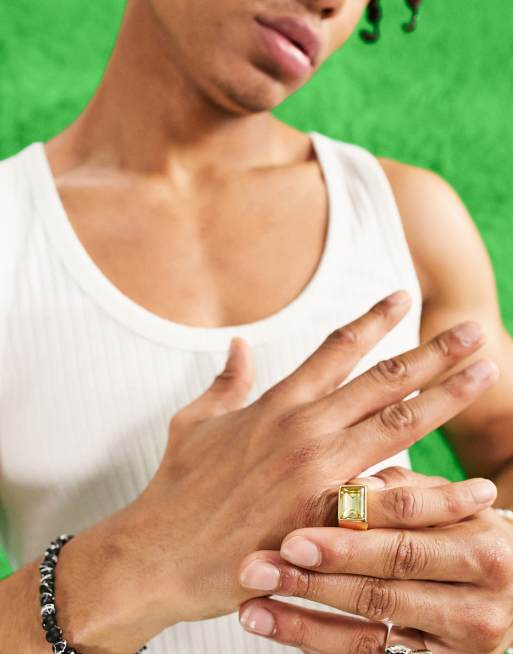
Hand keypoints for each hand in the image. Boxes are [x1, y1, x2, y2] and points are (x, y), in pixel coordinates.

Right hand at [115, 291, 496, 633]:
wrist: (159, 553)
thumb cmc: (176, 487)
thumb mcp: (195, 422)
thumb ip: (225, 381)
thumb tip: (237, 346)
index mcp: (276, 403)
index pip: (336, 348)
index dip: (374, 319)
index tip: (403, 297)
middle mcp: (303, 428)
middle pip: (382, 380)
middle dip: (433, 351)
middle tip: (474, 331)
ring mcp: (316, 472)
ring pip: (396, 425)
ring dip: (445, 397)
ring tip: (484, 374)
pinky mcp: (323, 519)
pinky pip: (387, 499)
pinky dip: (431, 489)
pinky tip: (467, 482)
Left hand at [238, 467, 512, 653]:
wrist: (509, 592)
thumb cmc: (463, 533)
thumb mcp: (448, 506)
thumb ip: (404, 492)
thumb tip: (351, 489)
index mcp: (480, 544)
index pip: (407, 529)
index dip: (350, 532)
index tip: (293, 534)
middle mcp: (478, 598)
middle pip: (384, 581)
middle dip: (316, 576)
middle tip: (259, 568)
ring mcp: (460, 640)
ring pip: (371, 626)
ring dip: (304, 618)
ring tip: (251, 607)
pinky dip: (316, 641)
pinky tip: (276, 627)